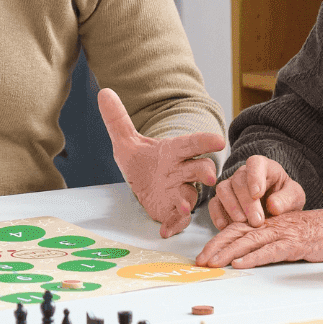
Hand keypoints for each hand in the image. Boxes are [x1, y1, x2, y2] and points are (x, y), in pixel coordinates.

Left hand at [97, 88, 224, 236]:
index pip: (191, 144)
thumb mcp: (125, 140)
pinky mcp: (171, 211)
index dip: (205, 142)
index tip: (218, 140)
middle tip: (208, 176)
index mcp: (173, 151)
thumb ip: (117, 118)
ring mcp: (179, 191)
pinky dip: (172, 224)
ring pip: (190, 196)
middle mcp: (181, 171)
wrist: (142, 182)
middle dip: (205, 172)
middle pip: (200, 169)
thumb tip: (104, 92)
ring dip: (187, 200)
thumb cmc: (142, 160)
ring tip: (182, 205)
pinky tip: (164, 230)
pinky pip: (177, 220)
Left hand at [194, 209, 322, 267]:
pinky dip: (254, 257)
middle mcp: (267, 226)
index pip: (233, 231)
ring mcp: (280, 234)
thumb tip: (237, 257)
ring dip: (229, 253)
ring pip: (249, 242)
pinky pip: (271, 251)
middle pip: (236, 235)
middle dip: (216, 248)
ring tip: (214, 263)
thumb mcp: (278, 235)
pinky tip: (241, 263)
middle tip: (200, 262)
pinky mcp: (293, 244)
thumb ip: (260, 242)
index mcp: (261, 224)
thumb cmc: (304, 233)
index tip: (201, 257)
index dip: (216, 242)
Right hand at [208, 155, 306, 230]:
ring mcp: (230, 186)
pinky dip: (218, 215)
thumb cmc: (286, 199)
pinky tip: (226, 227)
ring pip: (223, 190)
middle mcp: (243, 173)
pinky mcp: (221, 200)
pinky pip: (214, 204)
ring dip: (232, 208)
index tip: (258, 194)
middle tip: (257, 221)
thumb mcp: (295, 197)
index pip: (255, 164)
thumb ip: (287, 199)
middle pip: (238, 181)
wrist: (277, 210)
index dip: (254, 177)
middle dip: (246, 202)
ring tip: (243, 224)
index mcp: (263, 167)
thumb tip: (273, 206)